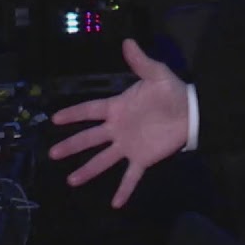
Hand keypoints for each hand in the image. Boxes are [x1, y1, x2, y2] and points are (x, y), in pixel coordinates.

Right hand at [48, 39, 188, 207]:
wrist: (192, 111)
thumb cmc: (171, 91)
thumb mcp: (156, 74)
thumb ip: (140, 61)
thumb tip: (128, 41)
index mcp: (118, 108)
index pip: (91, 110)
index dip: (74, 113)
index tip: (54, 118)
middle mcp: (118, 128)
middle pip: (90, 138)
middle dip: (72, 145)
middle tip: (53, 152)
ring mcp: (129, 145)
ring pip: (104, 159)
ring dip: (88, 170)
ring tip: (71, 181)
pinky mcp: (143, 158)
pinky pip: (131, 176)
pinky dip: (124, 190)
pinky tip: (115, 204)